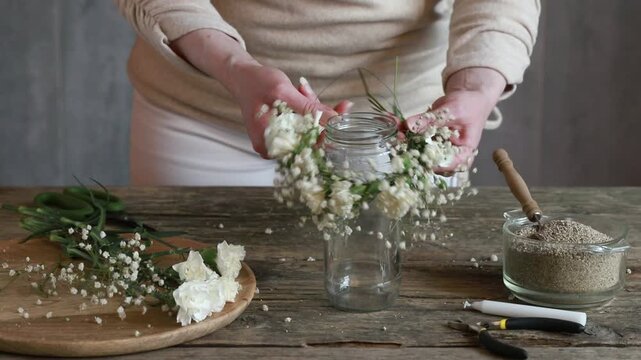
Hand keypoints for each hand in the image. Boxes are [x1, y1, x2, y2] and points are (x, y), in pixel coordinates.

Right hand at [227, 63, 342, 156]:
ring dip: (311, 108)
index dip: (328, 133)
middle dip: (319, 115)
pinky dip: (306, 108)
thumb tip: (335, 120)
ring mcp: (279, 140)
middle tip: (314, 93)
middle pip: (311, 140)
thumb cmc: (255, 83)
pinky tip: (300, 92)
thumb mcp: (282, 92)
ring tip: (301, 88)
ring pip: (310, 129)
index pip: (308, 149)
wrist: (241, 76)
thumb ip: (308, 108)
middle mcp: (275, 148)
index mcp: (270, 146)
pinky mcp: (284, 131)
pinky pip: (304, 123)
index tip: (342, 113)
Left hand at [405, 67, 505, 173]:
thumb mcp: (453, 111)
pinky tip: (396, 123)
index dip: (430, 163)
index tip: (415, 156)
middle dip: (411, 151)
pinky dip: (404, 131)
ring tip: (396, 129)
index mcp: (463, 154)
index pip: (447, 165)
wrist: (467, 97)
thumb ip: (432, 119)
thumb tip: (409, 126)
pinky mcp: (427, 140)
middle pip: (428, 160)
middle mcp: (448, 156)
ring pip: (417, 151)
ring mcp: (436, 148)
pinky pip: (414, 139)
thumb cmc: (470, 106)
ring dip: (404, 141)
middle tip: (399, 140)